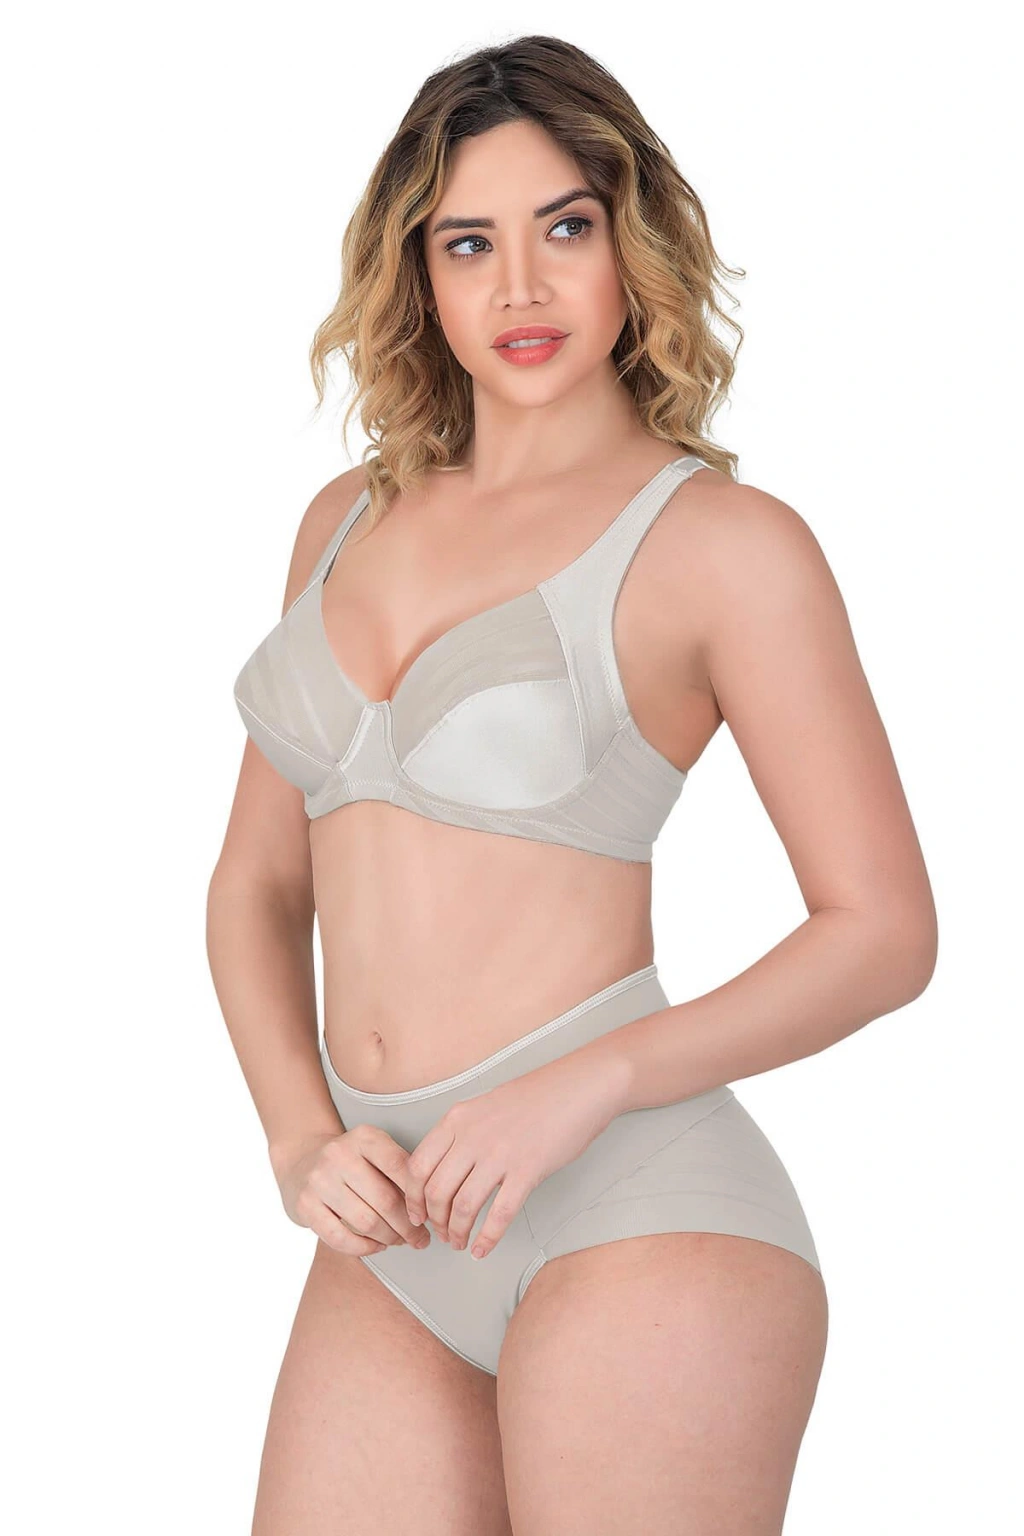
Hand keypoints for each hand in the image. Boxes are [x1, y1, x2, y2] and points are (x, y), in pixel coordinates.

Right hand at [271, 1126, 431, 1256]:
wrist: (301, 1161)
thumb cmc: (352, 1162)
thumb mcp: (375, 1151)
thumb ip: (400, 1170)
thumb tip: (431, 1208)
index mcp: (365, 1137)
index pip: (400, 1166)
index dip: (419, 1196)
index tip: (429, 1215)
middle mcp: (339, 1154)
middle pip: (385, 1200)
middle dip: (409, 1226)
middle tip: (421, 1239)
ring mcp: (319, 1179)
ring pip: (365, 1221)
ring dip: (389, 1239)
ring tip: (400, 1242)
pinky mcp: (305, 1204)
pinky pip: (340, 1237)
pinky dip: (364, 1248)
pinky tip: (376, 1246)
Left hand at [403, 1051, 624, 1259]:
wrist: (579, 1087)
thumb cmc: (536, 1097)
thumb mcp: (485, 1105)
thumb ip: (462, 1133)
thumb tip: (446, 1170)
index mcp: (458, 1119)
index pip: (418, 1166)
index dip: (413, 1198)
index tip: (417, 1214)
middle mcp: (472, 1136)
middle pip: (436, 1191)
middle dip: (435, 1221)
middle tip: (441, 1233)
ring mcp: (500, 1154)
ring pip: (463, 1206)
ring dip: (457, 1232)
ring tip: (460, 1243)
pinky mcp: (527, 1170)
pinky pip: (500, 1214)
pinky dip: (487, 1238)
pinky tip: (483, 1249)